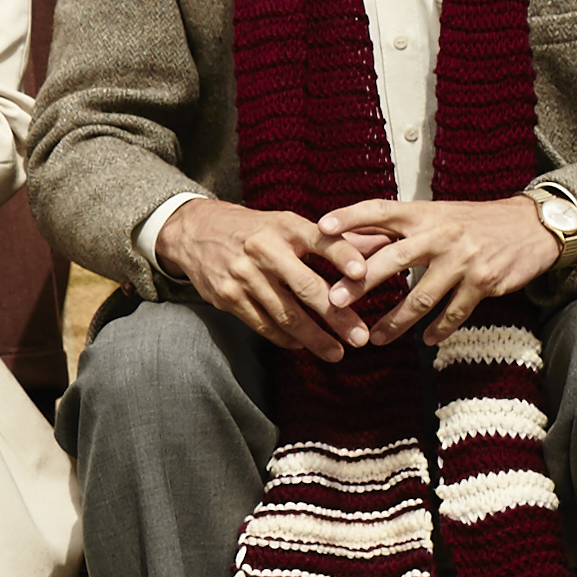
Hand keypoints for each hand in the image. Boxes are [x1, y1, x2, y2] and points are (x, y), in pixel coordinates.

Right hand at [159, 198, 375, 360]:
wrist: (194, 231)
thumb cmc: (254, 229)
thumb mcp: (288, 223)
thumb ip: (333, 239)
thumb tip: (381, 244)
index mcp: (284, 226)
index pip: (320, 241)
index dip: (343, 255)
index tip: (364, 273)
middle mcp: (263, 250)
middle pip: (306, 287)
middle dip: (336, 316)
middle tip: (359, 337)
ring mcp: (243, 276)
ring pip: (285, 314)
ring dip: (314, 338)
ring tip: (337, 352)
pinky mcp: (227, 297)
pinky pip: (263, 324)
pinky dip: (285, 337)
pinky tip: (302, 344)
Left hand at [317, 193, 567, 348]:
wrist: (529, 226)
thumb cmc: (470, 222)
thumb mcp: (432, 217)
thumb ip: (391, 232)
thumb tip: (345, 242)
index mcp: (423, 213)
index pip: (380, 210)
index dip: (350, 216)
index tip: (321, 227)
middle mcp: (441, 234)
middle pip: (394, 258)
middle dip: (361, 281)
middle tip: (332, 301)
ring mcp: (464, 259)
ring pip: (422, 295)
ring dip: (396, 321)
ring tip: (375, 338)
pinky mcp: (485, 282)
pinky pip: (455, 312)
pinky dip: (439, 328)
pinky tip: (425, 341)